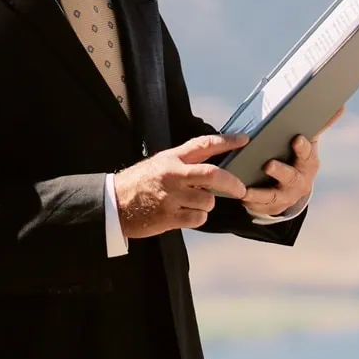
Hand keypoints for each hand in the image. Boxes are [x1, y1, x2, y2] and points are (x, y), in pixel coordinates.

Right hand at [115, 133, 248, 238]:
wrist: (114, 204)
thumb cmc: (140, 182)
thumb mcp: (160, 163)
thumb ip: (184, 163)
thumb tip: (213, 167)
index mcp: (172, 158)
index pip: (204, 145)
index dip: (226, 141)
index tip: (244, 140)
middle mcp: (173, 175)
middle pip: (213, 175)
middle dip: (232, 182)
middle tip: (241, 188)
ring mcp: (171, 196)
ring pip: (207, 200)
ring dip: (207, 204)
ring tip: (195, 203)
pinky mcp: (169, 217)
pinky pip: (198, 218)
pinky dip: (198, 218)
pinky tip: (187, 215)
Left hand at [240, 106, 340, 219]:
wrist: (292, 189)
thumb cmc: (297, 158)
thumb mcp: (308, 144)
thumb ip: (319, 126)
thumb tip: (340, 106)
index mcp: (308, 163)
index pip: (306, 155)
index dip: (302, 148)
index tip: (296, 139)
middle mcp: (299, 181)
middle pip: (291, 177)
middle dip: (280, 171)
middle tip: (268, 164)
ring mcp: (285, 196)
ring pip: (272, 195)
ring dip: (260, 192)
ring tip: (246, 187)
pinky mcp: (270, 206)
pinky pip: (258, 205)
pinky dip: (250, 201)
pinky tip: (239, 194)